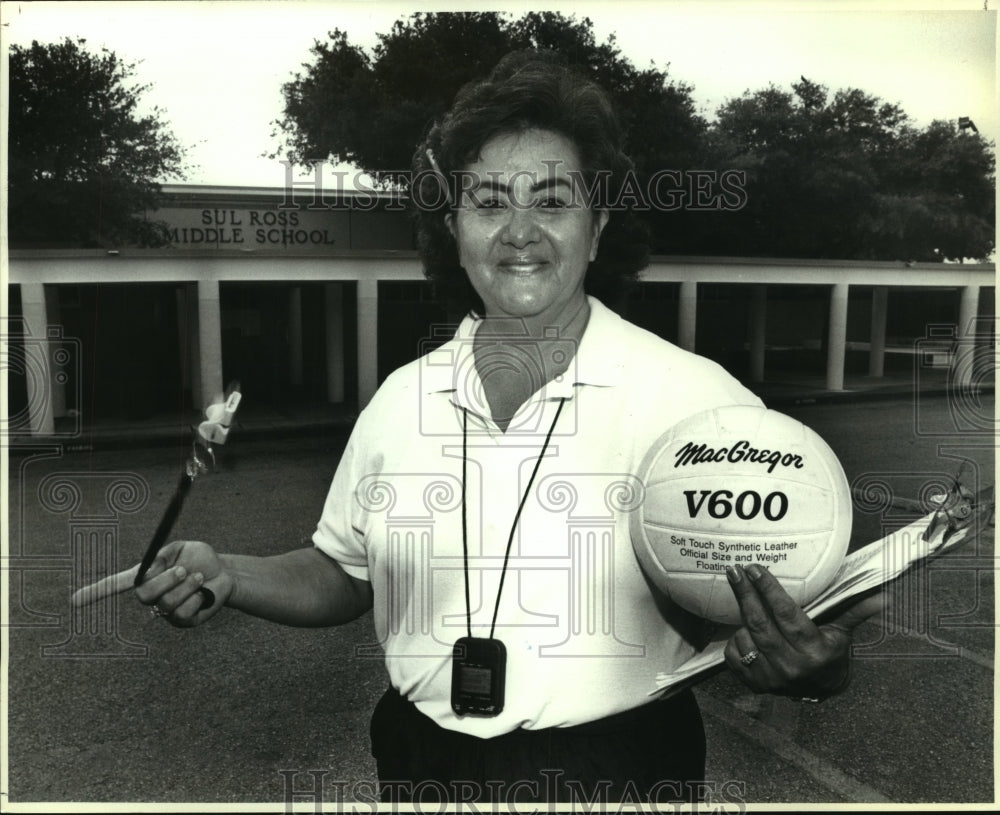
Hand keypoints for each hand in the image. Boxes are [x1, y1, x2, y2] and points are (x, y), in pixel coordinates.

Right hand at [71, 540, 231, 627]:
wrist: (226, 573)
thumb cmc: (201, 559)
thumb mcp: (182, 549)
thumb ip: (163, 556)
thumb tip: (147, 568)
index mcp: (147, 576)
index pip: (116, 585)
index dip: (96, 593)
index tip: (74, 602)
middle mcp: (152, 596)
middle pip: (144, 595)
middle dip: (166, 580)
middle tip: (185, 570)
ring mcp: (166, 611)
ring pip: (166, 603)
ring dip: (187, 587)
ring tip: (198, 578)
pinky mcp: (182, 622)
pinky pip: (183, 613)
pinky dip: (197, 599)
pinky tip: (203, 594)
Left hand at [722, 563, 883, 698]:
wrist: (821, 689)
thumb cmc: (831, 652)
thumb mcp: (842, 631)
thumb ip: (855, 609)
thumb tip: (884, 595)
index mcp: (815, 650)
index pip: (786, 614)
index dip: (769, 589)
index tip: (756, 569)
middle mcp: (792, 666)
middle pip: (761, 623)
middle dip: (746, 594)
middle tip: (735, 571)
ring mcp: (772, 678)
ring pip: (745, 638)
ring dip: (742, 618)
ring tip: (744, 600)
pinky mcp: (755, 684)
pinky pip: (734, 655)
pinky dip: (737, 640)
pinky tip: (744, 629)